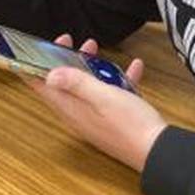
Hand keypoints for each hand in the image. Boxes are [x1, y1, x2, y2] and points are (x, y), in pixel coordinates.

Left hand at [25, 34, 166, 171]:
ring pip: (85, 87)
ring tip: (96, 49)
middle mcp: (79, 114)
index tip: (39, 46)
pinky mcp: (113, 119)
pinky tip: (133, 67)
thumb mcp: (103, 97)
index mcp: (71, 108)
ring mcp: (95, 117)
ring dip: (89, 67)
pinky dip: (117, 79)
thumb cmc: (131, 125)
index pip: (41, 86)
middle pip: (62, 83)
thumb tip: (49, 74)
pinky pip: (109, 94)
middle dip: (64, 60)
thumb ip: (76, 83)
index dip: (35, 64)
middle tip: (71, 42)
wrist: (159, 152)